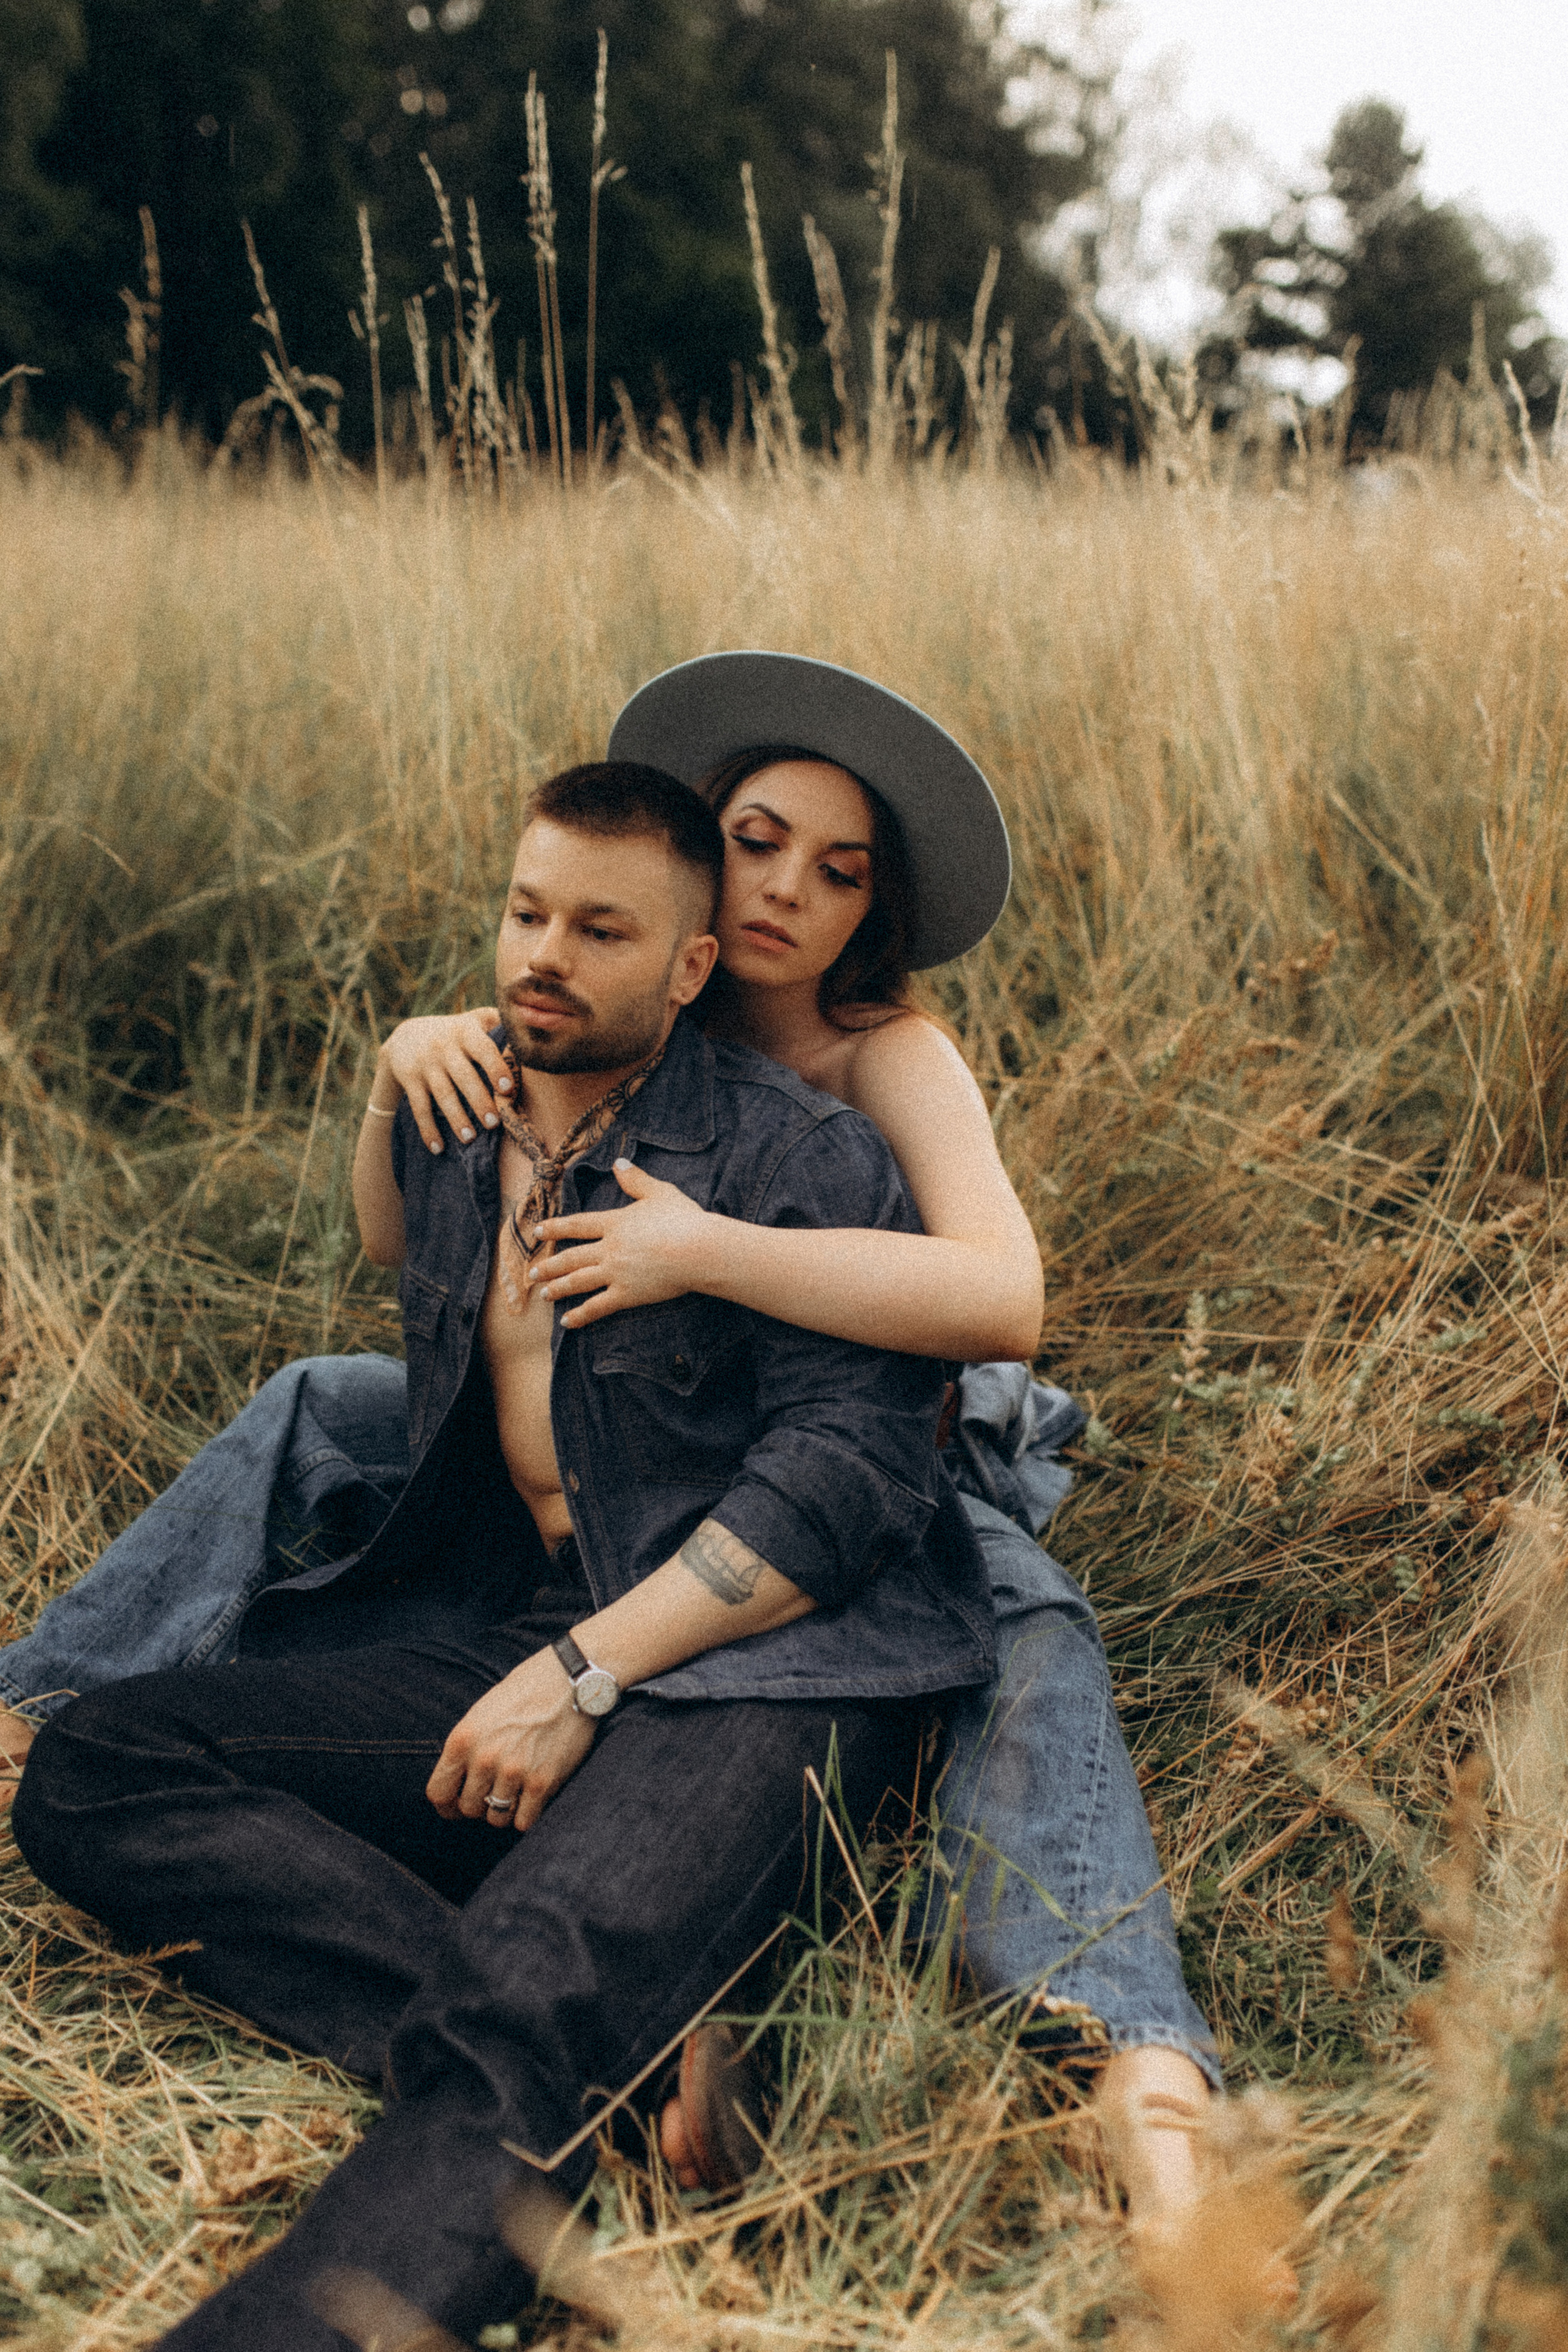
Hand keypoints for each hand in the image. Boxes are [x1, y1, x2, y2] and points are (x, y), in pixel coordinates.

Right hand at [376, 1010, 509, 1154]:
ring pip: (443, 1094)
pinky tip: (438, 1148)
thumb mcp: (474, 1020)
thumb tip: (534, 1028)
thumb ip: (499, 1022)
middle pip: (464, 1076)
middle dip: (479, 1100)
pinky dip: (427, 1129)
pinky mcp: (409, 1080)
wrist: (406, 1037)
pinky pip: (419, 1107)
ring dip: (456, 1118)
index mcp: (466, 1032)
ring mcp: (425, 1064)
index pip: (483, 1048)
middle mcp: (444, 1046)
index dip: (495, 1067)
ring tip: (470, 1138)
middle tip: (494, 1123)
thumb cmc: (456, 1033)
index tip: (507, 1089)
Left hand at [426, 1646, 594, 1830]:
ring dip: (502, 1811)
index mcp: (463, 1739)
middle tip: (492, 1794)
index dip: (446, 1805)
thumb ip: (467, 1747)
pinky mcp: (543, 1782)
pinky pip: (524, 1821)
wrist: (570, 1680)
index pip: (438, 1793)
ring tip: (513, 1794)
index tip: (455, 1806)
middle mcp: (484, 1758)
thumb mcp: (482, 1712)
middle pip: (467, 1809)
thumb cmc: (526, 1691)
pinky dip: (526, 1815)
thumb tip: (459, 1783)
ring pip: (495, 1819)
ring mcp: (514, 1771)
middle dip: (478, 1805)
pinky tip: (531, 1799)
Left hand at [529, 1160, 713, 1328]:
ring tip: (544, 1294)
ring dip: (558, 1288)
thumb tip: (618, 1162)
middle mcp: (609, 1248)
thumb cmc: (684, 1219)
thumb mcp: (660, 1192)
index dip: (556, 1228)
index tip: (538, 1232)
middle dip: (549, 1265)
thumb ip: (636, 1180)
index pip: (578, 1225)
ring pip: (578, 1281)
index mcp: (615, 1223)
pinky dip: (581, 1315)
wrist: (698, 1249)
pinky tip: (567, 1322)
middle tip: (532, 1273)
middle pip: (571, 1257)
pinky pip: (598, 1306)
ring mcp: (616, 1273)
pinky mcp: (627, 1294)